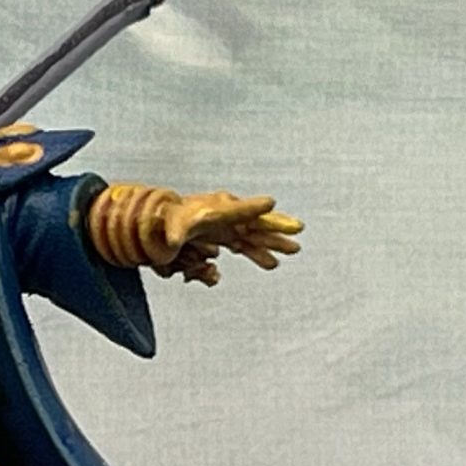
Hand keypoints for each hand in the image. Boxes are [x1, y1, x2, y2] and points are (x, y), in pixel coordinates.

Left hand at [153, 191, 302, 286]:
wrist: (167, 221)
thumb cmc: (171, 220)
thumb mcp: (173, 225)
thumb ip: (175, 232)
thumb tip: (173, 241)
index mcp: (215, 210)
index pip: (237, 209)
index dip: (252, 207)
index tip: (270, 202)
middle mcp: (227, 217)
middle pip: (256, 222)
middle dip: (276, 226)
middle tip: (298, 228)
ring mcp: (230, 227)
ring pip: (256, 236)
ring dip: (274, 243)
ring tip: (294, 249)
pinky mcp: (228, 236)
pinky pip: (248, 246)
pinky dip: (260, 254)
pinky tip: (272, 263)